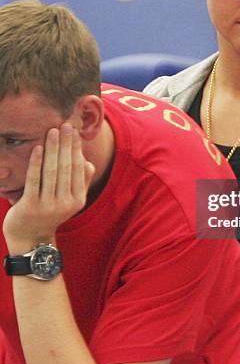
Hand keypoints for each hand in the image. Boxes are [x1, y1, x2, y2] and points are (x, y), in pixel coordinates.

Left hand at [2, 123, 94, 252]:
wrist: (29, 237)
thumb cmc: (50, 211)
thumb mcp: (70, 199)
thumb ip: (79, 181)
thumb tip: (85, 160)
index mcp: (78, 200)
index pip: (78, 168)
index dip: (76, 148)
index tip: (74, 131)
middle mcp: (66, 204)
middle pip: (66, 167)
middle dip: (66, 144)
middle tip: (65, 125)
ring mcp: (48, 206)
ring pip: (52, 171)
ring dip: (53, 149)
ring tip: (52, 131)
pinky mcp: (30, 207)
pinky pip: (34, 180)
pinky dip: (36, 162)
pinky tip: (38, 148)